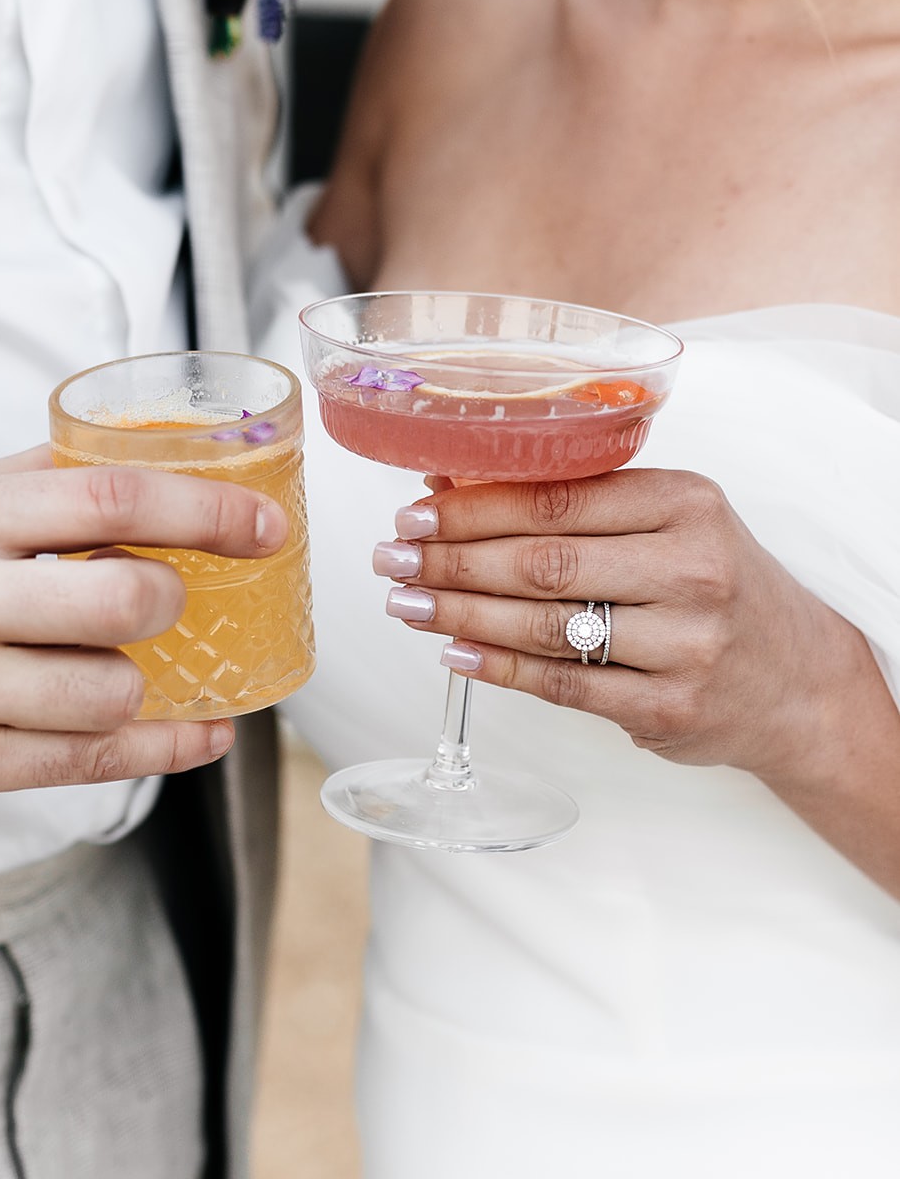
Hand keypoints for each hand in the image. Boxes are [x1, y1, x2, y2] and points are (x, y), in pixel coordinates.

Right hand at [0, 445, 287, 817]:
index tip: (262, 525)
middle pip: (120, 601)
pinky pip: (91, 763)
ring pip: (112, 692)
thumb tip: (155, 450)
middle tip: (173, 599)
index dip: (204, 509)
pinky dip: (167, 748)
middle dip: (174, 601)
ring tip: (132, 666)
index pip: (109, 498)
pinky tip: (199, 731)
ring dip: (148, 680)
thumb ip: (38, 480)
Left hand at [376, 470, 866, 782]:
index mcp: (686, 503)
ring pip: (546, 626)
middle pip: (544, 561)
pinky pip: (564, 685)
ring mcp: (685, 644)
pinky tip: (454, 650)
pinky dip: (499, 667)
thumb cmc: (716, 584)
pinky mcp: (671, 709)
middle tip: (392, 558)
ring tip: (406, 602)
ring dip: (461, 614)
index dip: (476, 507)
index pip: (560, 498)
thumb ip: (577, 503)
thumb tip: (453, 484)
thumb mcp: (669, 522)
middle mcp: (691, 568)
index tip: (415, 510)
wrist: (799, 680)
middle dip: (453, 560)